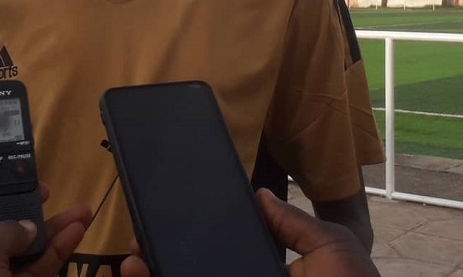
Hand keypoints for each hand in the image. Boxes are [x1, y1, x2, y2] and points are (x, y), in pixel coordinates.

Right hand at [119, 190, 379, 276]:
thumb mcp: (332, 250)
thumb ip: (294, 223)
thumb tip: (259, 193)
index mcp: (267, 273)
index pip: (221, 253)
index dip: (191, 238)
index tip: (165, 220)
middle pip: (193, 271)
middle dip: (161, 258)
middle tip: (137, 244)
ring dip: (153, 275)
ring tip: (130, 264)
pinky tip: (139, 275)